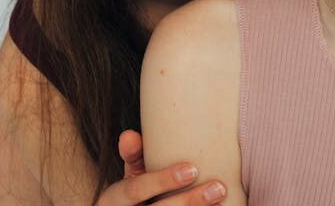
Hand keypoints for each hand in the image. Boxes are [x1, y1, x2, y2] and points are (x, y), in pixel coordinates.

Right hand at [95, 130, 226, 204]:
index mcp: (114, 201)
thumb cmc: (131, 197)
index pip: (136, 190)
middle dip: (188, 201)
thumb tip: (129, 135)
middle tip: (218, 188)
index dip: (162, 180)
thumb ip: (133, 157)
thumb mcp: (128, 178)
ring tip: (220, 199)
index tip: (192, 169)